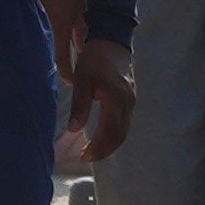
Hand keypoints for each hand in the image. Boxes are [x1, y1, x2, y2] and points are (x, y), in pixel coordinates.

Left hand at [57, 36, 136, 171]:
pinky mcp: (129, 103)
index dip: (98, 146)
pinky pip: (123, 125)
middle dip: (103, 150)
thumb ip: (79, 106)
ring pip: (123, 132)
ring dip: (109, 145)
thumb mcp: (82, 81)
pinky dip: (113, 136)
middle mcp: (128, 102)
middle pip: (119, 134)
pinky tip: (100, 140)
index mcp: (117, 97)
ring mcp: (131, 103)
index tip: (84, 156)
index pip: (109, 130)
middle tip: (86, 158)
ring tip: (91, 153)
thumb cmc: (93, 62)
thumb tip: (73, 130)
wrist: (111, 46)